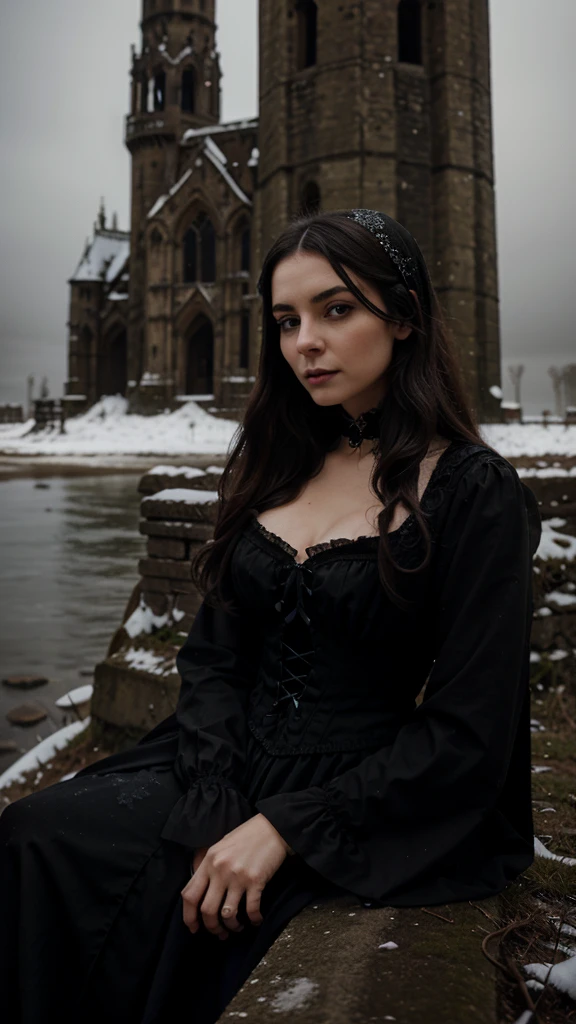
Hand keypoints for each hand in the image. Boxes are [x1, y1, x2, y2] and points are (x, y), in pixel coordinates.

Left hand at [181, 813, 291, 939]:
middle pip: (207, 910)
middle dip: (212, 927)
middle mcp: (220, 870)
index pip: (189, 895)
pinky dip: (254, 920)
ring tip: (237, 927)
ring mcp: (238, 876)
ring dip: (232, 927)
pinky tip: (256, 921)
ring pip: (227, 914)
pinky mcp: (256, 880)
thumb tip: (199, 889)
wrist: (272, 827)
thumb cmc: (246, 837)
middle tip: (219, 932)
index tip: (194, 927)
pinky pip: (251, 909)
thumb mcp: (220, 846)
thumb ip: (207, 866)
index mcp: (208, 861)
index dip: (189, 916)